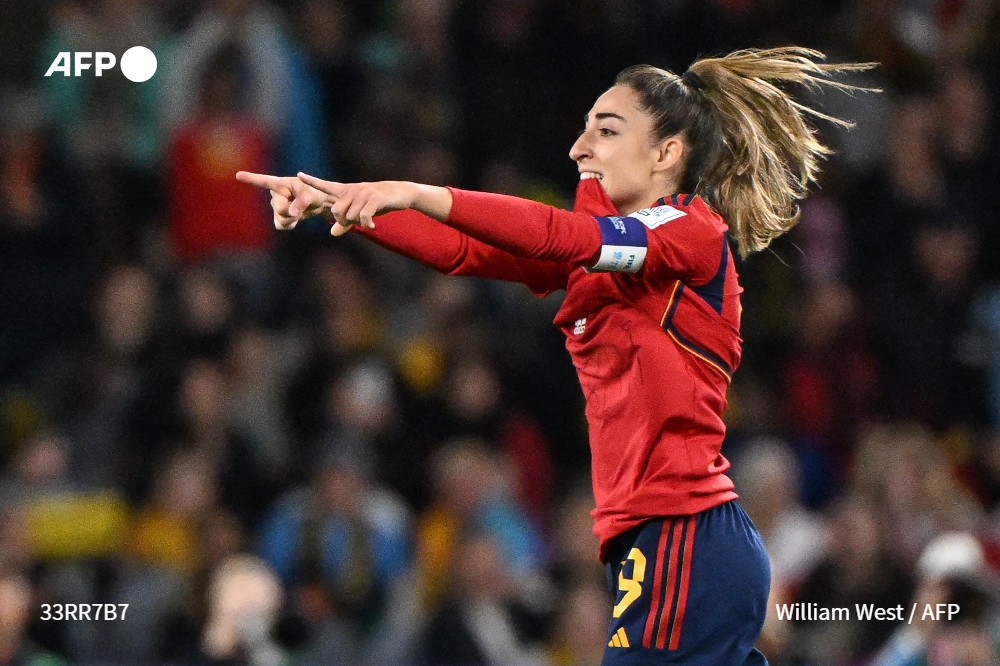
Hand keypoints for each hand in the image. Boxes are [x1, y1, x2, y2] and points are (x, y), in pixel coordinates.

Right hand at [235, 171, 342, 231]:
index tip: (238, 175)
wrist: (318, 202)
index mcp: (281, 184)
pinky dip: (290, 225)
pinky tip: (296, 219)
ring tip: (299, 211)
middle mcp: (276, 195)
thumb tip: (292, 214)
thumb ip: (301, 203)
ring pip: (280, 219)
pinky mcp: (280, 217)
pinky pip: (281, 226)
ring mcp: (276, 206)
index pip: (264, 181)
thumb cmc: (315, 192)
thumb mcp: (311, 195)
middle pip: (279, 208)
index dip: (251, 179)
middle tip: (302, 207)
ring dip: (292, 219)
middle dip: (291, 211)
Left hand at [296, 173, 422, 235]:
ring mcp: (363, 193)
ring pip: (350, 216)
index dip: (312, 181)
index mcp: (346, 191)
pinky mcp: (374, 199)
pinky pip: (363, 216)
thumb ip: (345, 223)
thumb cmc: (378, 203)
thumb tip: (332, 233)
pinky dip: (366, 224)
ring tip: (368, 222)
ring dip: (358, 223)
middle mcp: (352, 190)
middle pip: (336, 211)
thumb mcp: (360, 213)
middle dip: (343, 222)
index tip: (298, 175)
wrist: (401, 193)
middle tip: (355, 223)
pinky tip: (372, 226)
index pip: (325, 186)